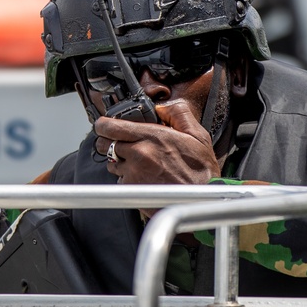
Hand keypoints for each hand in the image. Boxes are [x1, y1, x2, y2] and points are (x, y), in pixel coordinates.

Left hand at [94, 103, 221, 215]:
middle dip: (111, 142)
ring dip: (119, 160)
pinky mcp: (131, 189)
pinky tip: (142, 176)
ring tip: (138, 161)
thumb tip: (161, 107)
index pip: (110, 127)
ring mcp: (132, 173)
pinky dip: (126, 176)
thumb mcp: (197, 135)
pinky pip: (119, 179)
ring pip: (111, 162)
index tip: (105, 125)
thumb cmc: (200, 171)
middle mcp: (138, 154)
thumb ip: (178, 114)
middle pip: (105, 144)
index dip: (104, 124)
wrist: (202, 199)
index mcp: (152, 137)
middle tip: (123, 143)